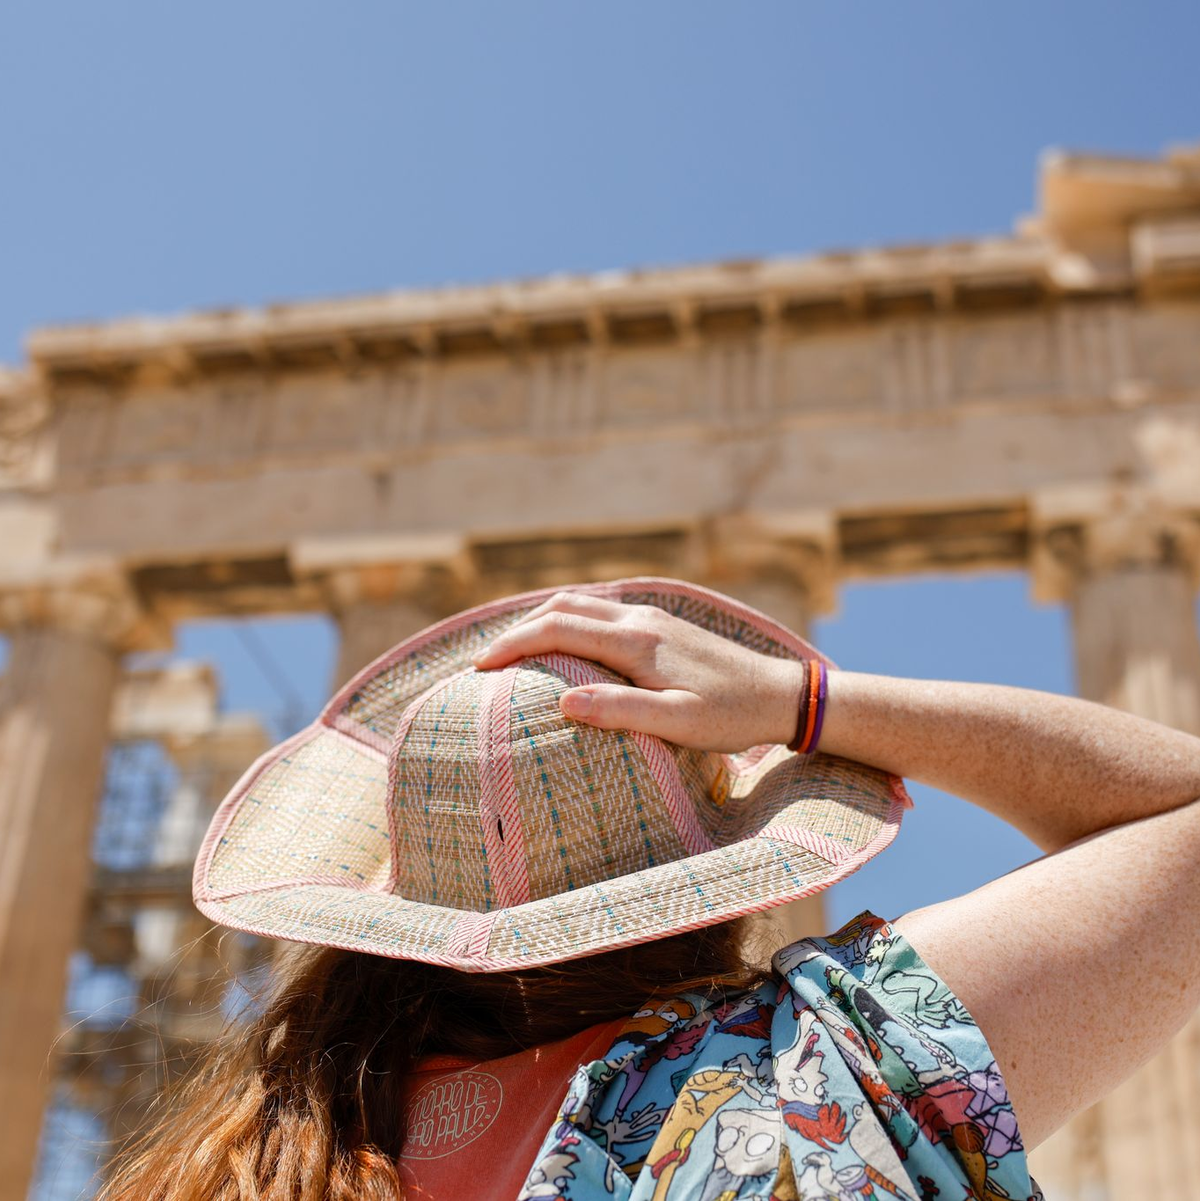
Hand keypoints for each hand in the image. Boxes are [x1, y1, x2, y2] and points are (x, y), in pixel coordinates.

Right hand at [471, 593, 805, 752]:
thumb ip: (621, 711)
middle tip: (484, 661)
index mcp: (636, 641)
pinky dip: (568, 622)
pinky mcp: (662, 626)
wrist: (782, 694)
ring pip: (580, 605)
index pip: (555, 630)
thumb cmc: (732, 717)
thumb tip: (562, 702)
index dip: (511, 646)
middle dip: (516, 630)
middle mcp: (639, 619)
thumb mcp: (678, 724)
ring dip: (541, 621)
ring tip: (512, 652)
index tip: (478, 668)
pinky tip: (564, 645)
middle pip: (561, 608)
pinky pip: (600, 613)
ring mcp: (651, 618)